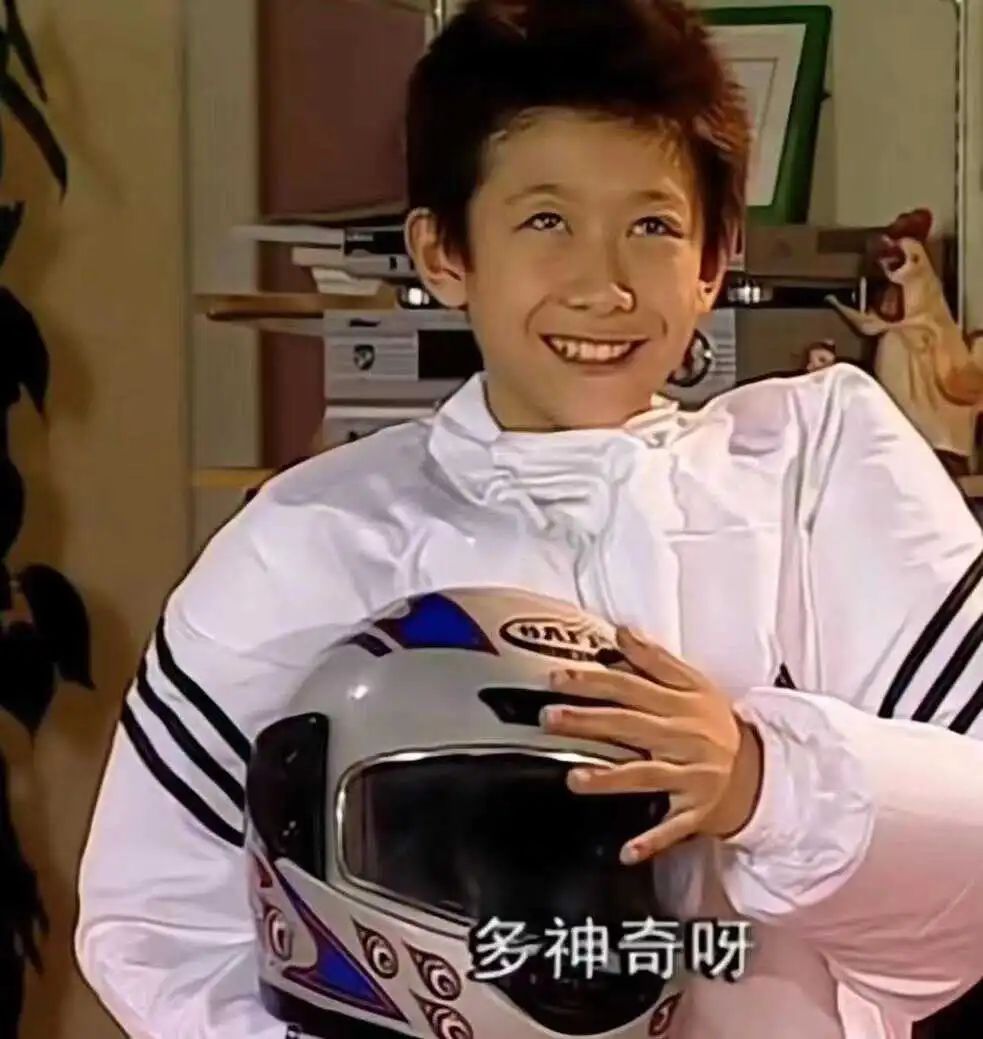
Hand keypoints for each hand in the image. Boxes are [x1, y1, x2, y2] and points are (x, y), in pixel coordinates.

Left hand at [540, 627, 762, 863]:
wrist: (759, 773)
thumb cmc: (716, 725)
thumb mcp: (695, 685)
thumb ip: (656, 659)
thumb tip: (621, 631)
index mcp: (679, 704)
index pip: (630, 688)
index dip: (594, 681)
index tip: (558, 678)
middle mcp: (683, 738)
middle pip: (630, 726)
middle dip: (588, 722)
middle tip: (548, 718)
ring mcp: (690, 777)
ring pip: (646, 776)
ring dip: (610, 779)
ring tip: (575, 779)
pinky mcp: (695, 812)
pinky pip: (672, 828)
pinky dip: (651, 841)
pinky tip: (625, 852)